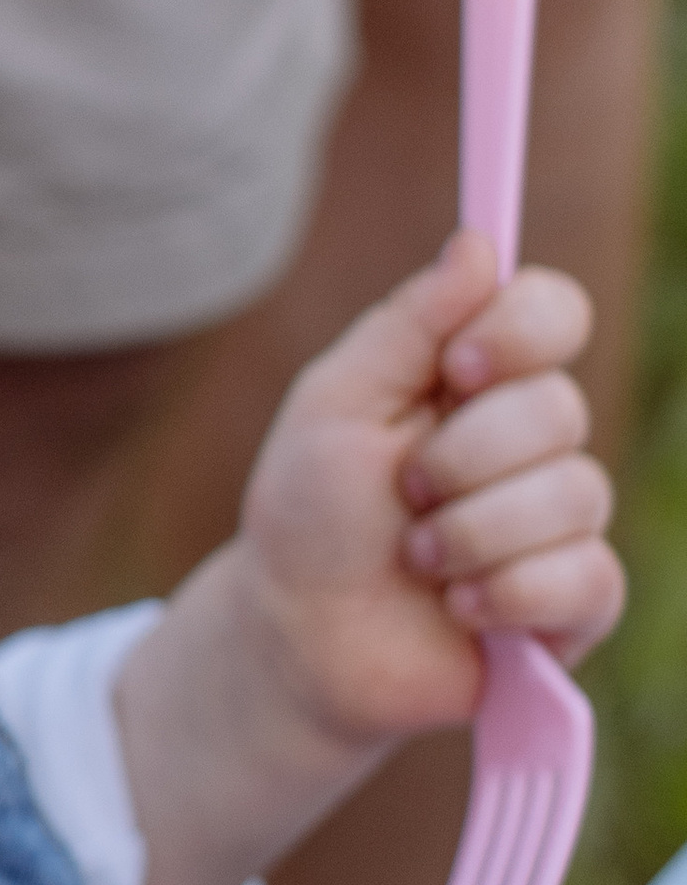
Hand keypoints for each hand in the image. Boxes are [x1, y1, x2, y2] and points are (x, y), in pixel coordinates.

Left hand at [237, 228, 622, 750]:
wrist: (299, 639)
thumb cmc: (311, 518)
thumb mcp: (334, 406)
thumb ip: (405, 325)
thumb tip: (478, 245)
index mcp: (479, 378)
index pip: (555, 312)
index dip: (517, 333)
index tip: (453, 369)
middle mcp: (532, 440)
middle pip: (559, 407)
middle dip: (459, 461)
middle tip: (403, 496)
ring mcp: (561, 520)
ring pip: (573, 495)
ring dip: (467, 535)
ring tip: (415, 562)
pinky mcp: (574, 601)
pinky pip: (585, 576)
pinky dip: (503, 594)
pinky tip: (458, 609)